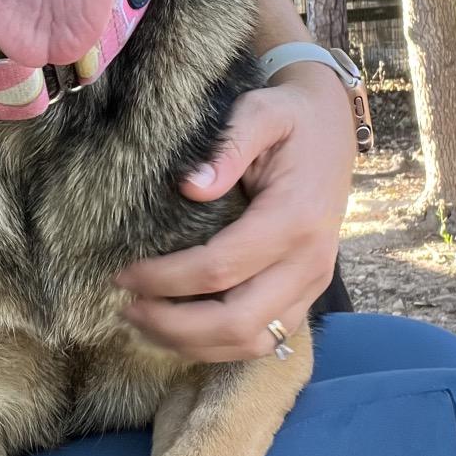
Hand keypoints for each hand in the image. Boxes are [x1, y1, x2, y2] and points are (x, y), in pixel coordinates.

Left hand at [115, 64, 354, 361]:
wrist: (332, 125)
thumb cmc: (289, 116)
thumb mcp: (260, 111)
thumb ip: (229, 145)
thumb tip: (190, 185)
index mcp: (295, 217)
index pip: (220, 268)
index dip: (166, 278)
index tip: (123, 272)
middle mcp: (310, 261)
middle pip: (237, 321)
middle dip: (174, 324)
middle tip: (126, 308)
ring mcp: (313, 282)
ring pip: (252, 341)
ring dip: (194, 343)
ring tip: (144, 323)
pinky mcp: (307, 291)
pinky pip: (266, 336)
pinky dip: (220, 344)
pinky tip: (182, 329)